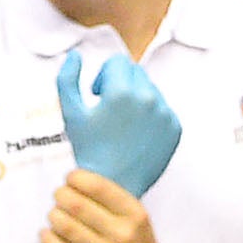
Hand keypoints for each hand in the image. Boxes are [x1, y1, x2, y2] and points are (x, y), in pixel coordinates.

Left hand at [41, 171, 180, 242]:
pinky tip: (46, 234)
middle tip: (58, 197)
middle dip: (61, 196)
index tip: (69, 179)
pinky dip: (49, 240)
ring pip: (67, 227)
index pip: (98, 186)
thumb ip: (112, 202)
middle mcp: (124, 234)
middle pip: (77, 205)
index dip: (76, 179)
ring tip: (53, 216)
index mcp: (135, 214)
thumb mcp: (136, 219)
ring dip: (54, 217)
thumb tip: (77, 181)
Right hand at [56, 46, 180, 195]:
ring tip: (123, 122)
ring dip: (136, 98)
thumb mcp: (70, 113)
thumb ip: (67, 78)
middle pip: (135, 72)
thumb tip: (76, 55)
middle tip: (109, 108)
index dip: (104, 76)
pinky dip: (151, 115)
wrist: (113, 186)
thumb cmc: (90, 151)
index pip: (118, 62)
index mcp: (122, 92)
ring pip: (150, 89)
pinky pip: (163, 108)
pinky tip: (136, 133)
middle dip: (120, 84)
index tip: (98, 94)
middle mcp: (148, 99)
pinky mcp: (175, 128)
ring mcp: (164, 114)